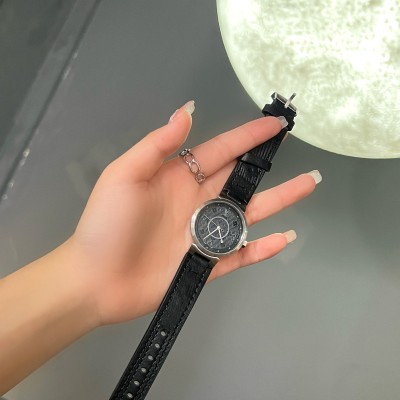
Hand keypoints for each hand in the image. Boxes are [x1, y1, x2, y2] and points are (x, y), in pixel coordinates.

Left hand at [69, 101, 317, 326]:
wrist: (95, 280)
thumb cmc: (106, 225)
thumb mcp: (125, 176)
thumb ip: (158, 145)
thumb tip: (187, 111)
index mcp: (179, 177)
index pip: (221, 151)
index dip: (248, 136)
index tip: (275, 125)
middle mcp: (197, 201)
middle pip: (241, 179)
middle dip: (268, 165)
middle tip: (300, 152)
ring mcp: (204, 233)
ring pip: (248, 213)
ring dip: (278, 200)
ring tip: (308, 186)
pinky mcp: (207, 264)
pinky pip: (240, 253)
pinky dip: (261, 248)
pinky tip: (284, 238)